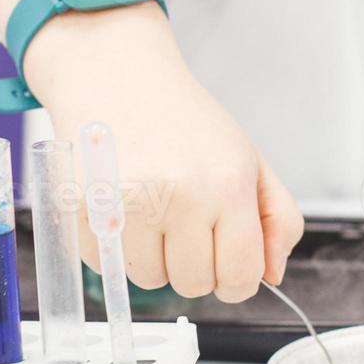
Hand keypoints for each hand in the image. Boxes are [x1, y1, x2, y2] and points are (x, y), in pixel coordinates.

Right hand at [31, 4, 304, 302]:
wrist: (120, 79)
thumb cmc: (186, 122)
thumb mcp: (249, 159)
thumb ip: (277, 218)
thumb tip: (273, 274)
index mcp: (227, 185)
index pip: (240, 276)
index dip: (237, 279)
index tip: (227, 263)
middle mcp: (179, 197)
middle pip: (193, 284)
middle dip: (193, 264)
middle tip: (186, 224)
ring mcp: (127, 205)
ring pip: (148, 280)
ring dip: (153, 258)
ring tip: (152, 212)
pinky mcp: (85, 208)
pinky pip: (108, 266)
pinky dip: (116, 248)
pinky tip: (123, 208)